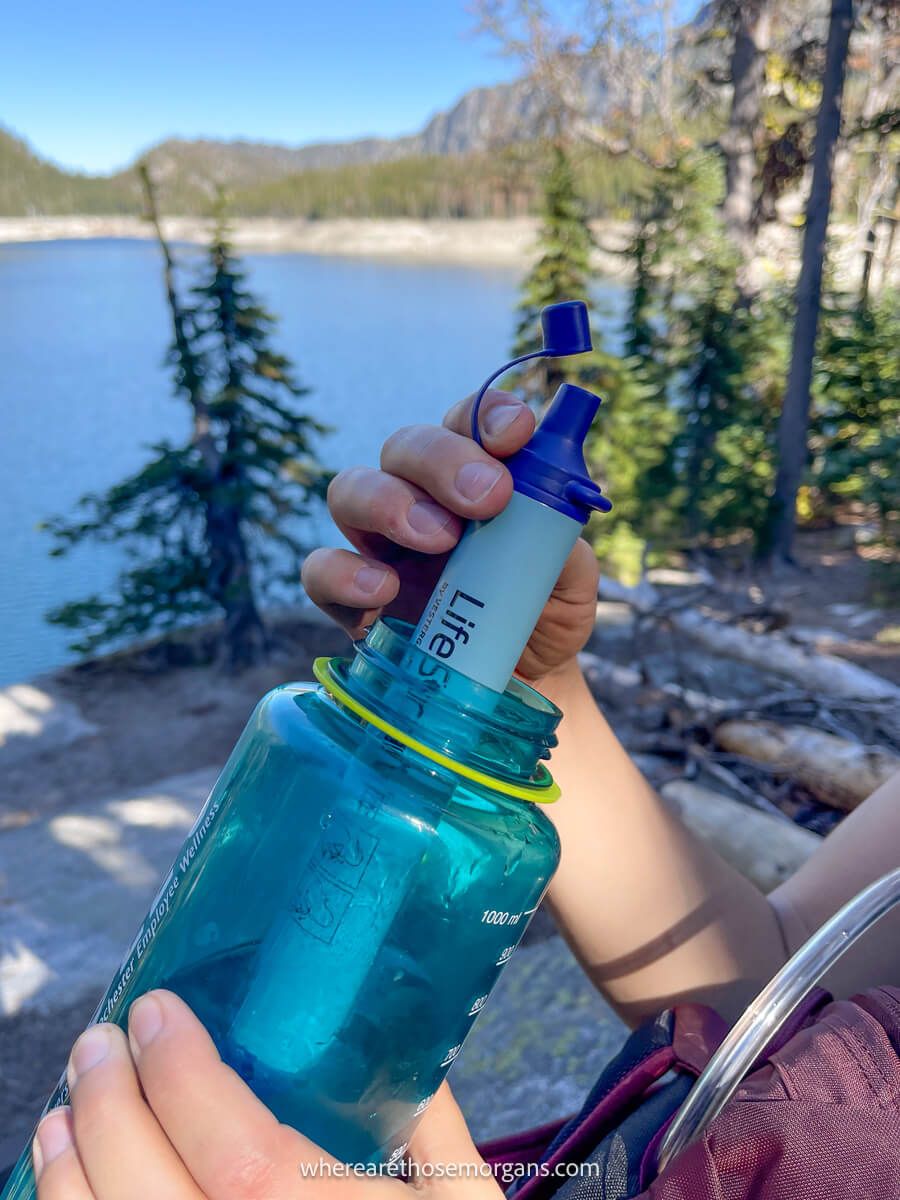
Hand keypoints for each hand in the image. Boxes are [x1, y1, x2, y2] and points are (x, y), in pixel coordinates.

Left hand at [34, 990, 501, 1199]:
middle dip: (112, 1108)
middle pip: (154, 1199)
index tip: (158, 1010)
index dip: (186, 1077)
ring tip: (63, 1111)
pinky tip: (70, 1189)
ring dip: (71, 1176)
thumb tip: (403, 1050)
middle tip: (99, 1041)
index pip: (243, 1158)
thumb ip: (437, 1135)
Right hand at [302, 390, 598, 682]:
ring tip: (439, 540)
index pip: (467, 422)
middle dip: (443, 460)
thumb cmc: (541, 618)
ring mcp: (379, 548)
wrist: (519, 685)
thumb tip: (550, 513)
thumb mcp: (571, 584)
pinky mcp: (352, 601)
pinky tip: (383, 590)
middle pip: (405, 446)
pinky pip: (321, 572)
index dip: (487, 415)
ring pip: (350, 490)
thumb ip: (561, 544)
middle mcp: (420, 499)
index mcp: (474, 478)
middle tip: (488, 497)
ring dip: (390, 503)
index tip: (518, 434)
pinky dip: (345, 573)